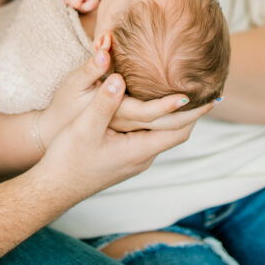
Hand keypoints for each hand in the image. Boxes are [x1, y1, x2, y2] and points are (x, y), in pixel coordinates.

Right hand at [38, 72, 211, 201]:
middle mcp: (141, 156)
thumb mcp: (85, 128)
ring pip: (162, 133)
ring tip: (185, 91)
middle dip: (191, 112)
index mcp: (138, 150)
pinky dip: (159, 118)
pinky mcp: (123, 155)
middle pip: (175, 132)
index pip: (179, 131)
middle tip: (206, 89)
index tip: (211, 94)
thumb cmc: (68, 159)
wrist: (53, 187)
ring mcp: (133, 158)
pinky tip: (153, 103)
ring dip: (175, 115)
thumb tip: (119, 77)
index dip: (195, 112)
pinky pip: (149, 133)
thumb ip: (104, 103)